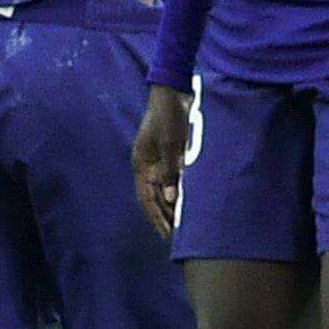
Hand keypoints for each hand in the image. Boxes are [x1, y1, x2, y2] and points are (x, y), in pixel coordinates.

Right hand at [133, 85, 189, 234]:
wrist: (173, 92)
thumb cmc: (168, 116)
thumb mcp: (170, 144)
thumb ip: (170, 171)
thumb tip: (172, 199)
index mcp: (141, 164)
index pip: (146, 198)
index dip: (156, 217)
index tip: (166, 235)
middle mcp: (147, 166)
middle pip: (154, 197)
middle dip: (164, 216)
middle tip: (177, 236)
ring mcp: (158, 160)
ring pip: (164, 189)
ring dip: (172, 205)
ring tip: (182, 224)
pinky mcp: (169, 154)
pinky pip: (173, 178)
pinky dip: (179, 191)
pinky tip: (187, 201)